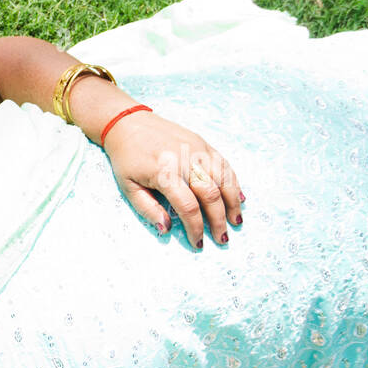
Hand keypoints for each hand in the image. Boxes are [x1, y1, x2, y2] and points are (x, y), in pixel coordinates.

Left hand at [101, 110, 243, 250]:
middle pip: (211, 195)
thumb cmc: (127, 158)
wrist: (129, 123)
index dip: (195, 228)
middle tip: (222, 239)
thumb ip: (148, 209)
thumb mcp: (128, 187)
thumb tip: (165, 230)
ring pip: (224, 179)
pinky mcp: (203, 143)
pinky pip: (224, 165)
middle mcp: (186, 160)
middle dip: (219, 220)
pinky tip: (239, 198)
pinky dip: (234, 182)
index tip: (198, 243)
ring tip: (236, 221)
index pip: (188, 207)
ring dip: (233, 203)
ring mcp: (198, 149)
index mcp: (165, 174)